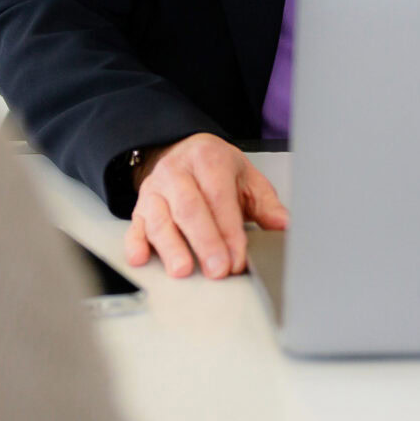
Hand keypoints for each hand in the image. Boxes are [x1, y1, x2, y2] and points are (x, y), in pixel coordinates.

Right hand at [122, 132, 289, 279]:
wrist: (179, 151)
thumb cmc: (213, 168)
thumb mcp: (245, 178)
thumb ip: (266, 205)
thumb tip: (284, 227)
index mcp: (208, 159)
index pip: (219, 197)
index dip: (229, 230)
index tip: (237, 258)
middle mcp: (177, 173)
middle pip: (189, 208)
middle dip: (204, 241)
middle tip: (217, 269)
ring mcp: (155, 190)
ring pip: (160, 218)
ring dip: (171, 246)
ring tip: (183, 269)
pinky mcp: (139, 208)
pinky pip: (134, 225)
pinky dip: (135, 243)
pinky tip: (141, 258)